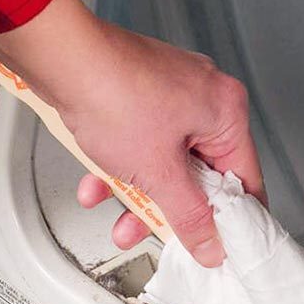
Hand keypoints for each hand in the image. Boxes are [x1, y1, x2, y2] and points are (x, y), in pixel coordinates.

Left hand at [0, 0, 264, 266]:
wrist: (59, 56)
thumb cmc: (112, 93)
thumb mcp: (158, 172)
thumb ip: (190, 216)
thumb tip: (212, 246)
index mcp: (226, 111)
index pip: (245, 179)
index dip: (232, 219)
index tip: (219, 247)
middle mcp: (205, 97)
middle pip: (201, 175)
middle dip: (170, 210)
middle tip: (158, 234)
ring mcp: (172, 93)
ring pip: (167, 163)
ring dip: (140, 195)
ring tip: (117, 217)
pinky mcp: (140, 93)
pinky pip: (143, 144)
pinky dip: (121, 168)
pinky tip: (96, 183)